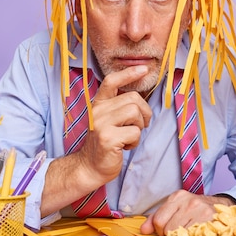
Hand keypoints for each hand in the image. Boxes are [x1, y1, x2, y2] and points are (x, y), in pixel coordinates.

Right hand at [77, 65, 152, 184]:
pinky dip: (135, 141)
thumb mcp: (109, 120)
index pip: (111, 81)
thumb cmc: (106, 142)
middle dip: (144, 112)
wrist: (91, 166)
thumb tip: (140, 94)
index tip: (144, 69)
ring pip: (135, 113)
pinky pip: (135, 132)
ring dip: (139, 126)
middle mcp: (97, 111)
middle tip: (140, 125)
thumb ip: (119, 106)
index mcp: (98, 104)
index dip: (128, 73)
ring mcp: (101, 124)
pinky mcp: (108, 138)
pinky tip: (125, 146)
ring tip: (130, 136)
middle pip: (132, 98)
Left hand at [140, 190, 235, 235]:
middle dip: (170, 235)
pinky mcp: (210, 220)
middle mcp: (188, 201)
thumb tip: (143, 230)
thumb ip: (156, 218)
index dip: (159, 230)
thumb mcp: (175, 208)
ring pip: (180, 235)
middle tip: (179, 234)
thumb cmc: (195, 210)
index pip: (158, 220)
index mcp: (177, 196)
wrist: (222, 207)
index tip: (166, 231)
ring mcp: (200, 210)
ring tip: (189, 235)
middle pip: (167, 229)